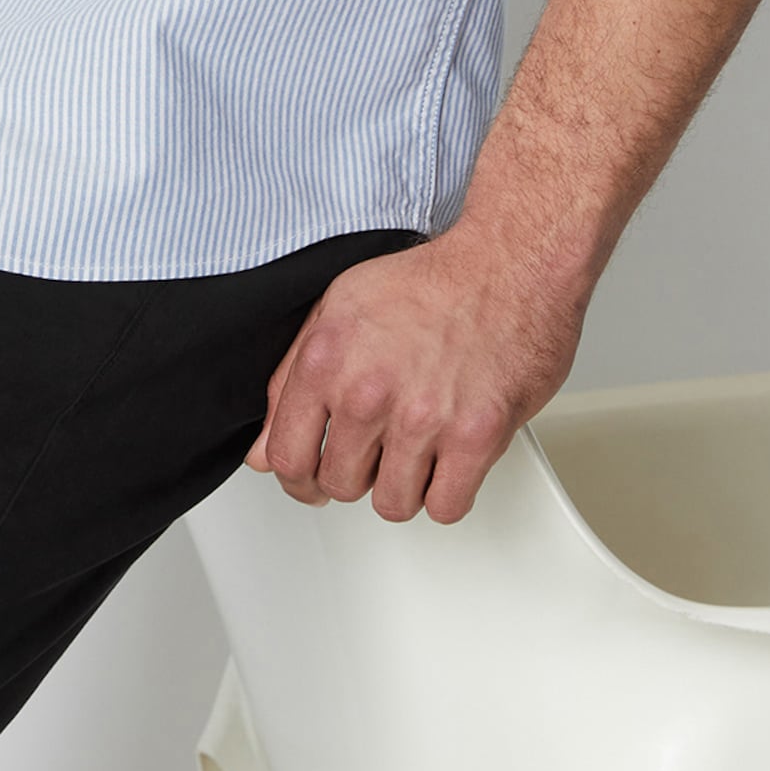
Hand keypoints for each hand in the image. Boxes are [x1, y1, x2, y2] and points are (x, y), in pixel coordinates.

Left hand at [243, 225, 587, 523]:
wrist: (507, 263)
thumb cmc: (430, 281)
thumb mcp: (338, 307)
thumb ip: (291, 381)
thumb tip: (262, 451)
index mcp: (326, 358)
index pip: (284, 456)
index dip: (297, 477)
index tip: (312, 477)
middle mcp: (367, 392)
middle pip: (339, 485)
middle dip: (356, 474)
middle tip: (376, 450)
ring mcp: (421, 419)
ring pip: (392, 504)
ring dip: (403, 484)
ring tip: (416, 448)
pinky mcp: (474, 438)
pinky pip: (444, 507)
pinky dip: (446, 493)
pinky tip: (448, 460)